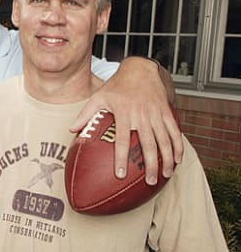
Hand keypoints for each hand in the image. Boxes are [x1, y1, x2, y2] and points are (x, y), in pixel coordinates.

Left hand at [71, 57, 182, 184]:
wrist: (140, 69)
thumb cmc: (116, 85)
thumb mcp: (98, 97)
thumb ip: (85, 114)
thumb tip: (71, 129)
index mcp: (123, 113)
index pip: (121, 139)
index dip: (120, 158)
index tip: (120, 174)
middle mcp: (141, 115)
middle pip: (147, 144)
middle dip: (149, 164)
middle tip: (149, 181)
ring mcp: (156, 113)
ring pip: (164, 140)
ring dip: (167, 159)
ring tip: (165, 176)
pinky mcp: (166, 112)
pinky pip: (175, 131)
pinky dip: (178, 146)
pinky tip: (178, 160)